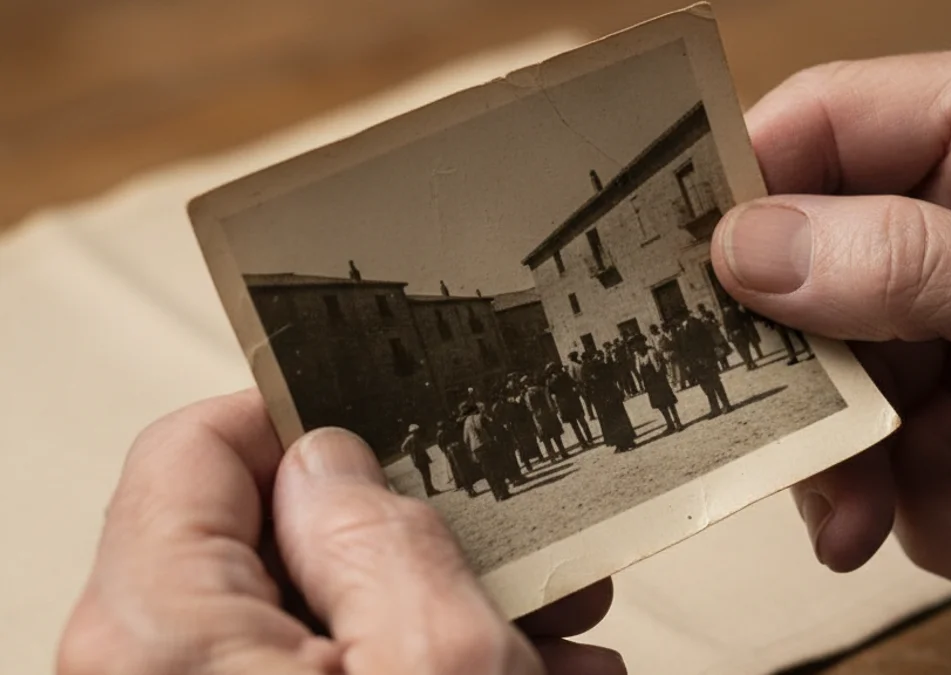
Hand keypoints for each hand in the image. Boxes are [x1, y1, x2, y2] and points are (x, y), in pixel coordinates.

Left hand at [57, 390, 622, 674]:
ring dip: (441, 604)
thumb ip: (382, 539)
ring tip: (548, 622)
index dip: (308, 412)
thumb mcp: (440, 664)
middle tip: (510, 534)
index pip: (201, 443)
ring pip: (318, 608)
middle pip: (273, 531)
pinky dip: (423, 660)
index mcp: (162, 631)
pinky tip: (525, 671)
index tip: (403, 410)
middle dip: (414, 527)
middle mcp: (155, 670)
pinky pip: (327, 668)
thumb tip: (337, 461)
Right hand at [711, 26, 950, 597]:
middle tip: (804, 463)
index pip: (823, 124)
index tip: (675, 287)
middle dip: (820, 383)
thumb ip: (905, 266)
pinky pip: (907, 426)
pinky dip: (933, 497)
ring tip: (899, 530)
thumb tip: (746, 246)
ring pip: (856, 366)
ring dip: (877, 464)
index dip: (741, 199)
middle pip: (822, 267)